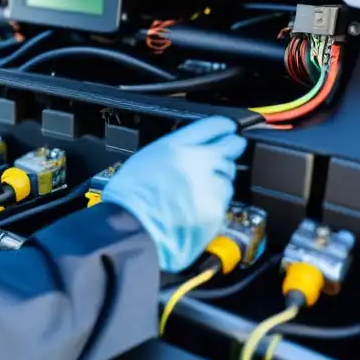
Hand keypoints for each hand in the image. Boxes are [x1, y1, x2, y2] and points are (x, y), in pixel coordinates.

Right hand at [101, 116, 246, 272]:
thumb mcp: (145, 159)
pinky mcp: (216, 211)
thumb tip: (192, 151)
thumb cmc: (128, 200)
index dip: (224, 127)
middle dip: (230, 149)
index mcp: (176, 146)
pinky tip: (196, 210)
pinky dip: (214, 204)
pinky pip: (224, 202)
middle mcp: (197, 162)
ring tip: (197, 193)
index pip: (214, 125)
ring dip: (219, 181)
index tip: (228, 130)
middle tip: (226, 155)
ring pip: (228, 177)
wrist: (129, 233)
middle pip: (231, 146)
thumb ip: (174, 152)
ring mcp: (210, 187)